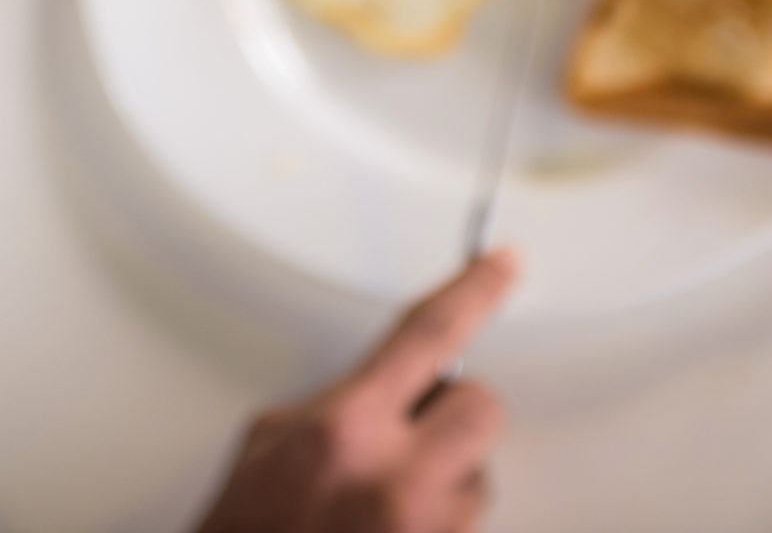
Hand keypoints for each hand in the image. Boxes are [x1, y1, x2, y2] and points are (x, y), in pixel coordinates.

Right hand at [195, 252, 517, 532]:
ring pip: (478, 483)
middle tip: (412, 441)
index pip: (428, 334)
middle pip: (481, 408)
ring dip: (443, 489)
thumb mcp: (268, 447)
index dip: (474, 290)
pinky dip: (433, 532)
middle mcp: (396, 482)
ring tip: (383, 515)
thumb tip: (387, 393)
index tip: (504, 265)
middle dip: (453, 418)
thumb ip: (338, 407)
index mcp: (344, 431)